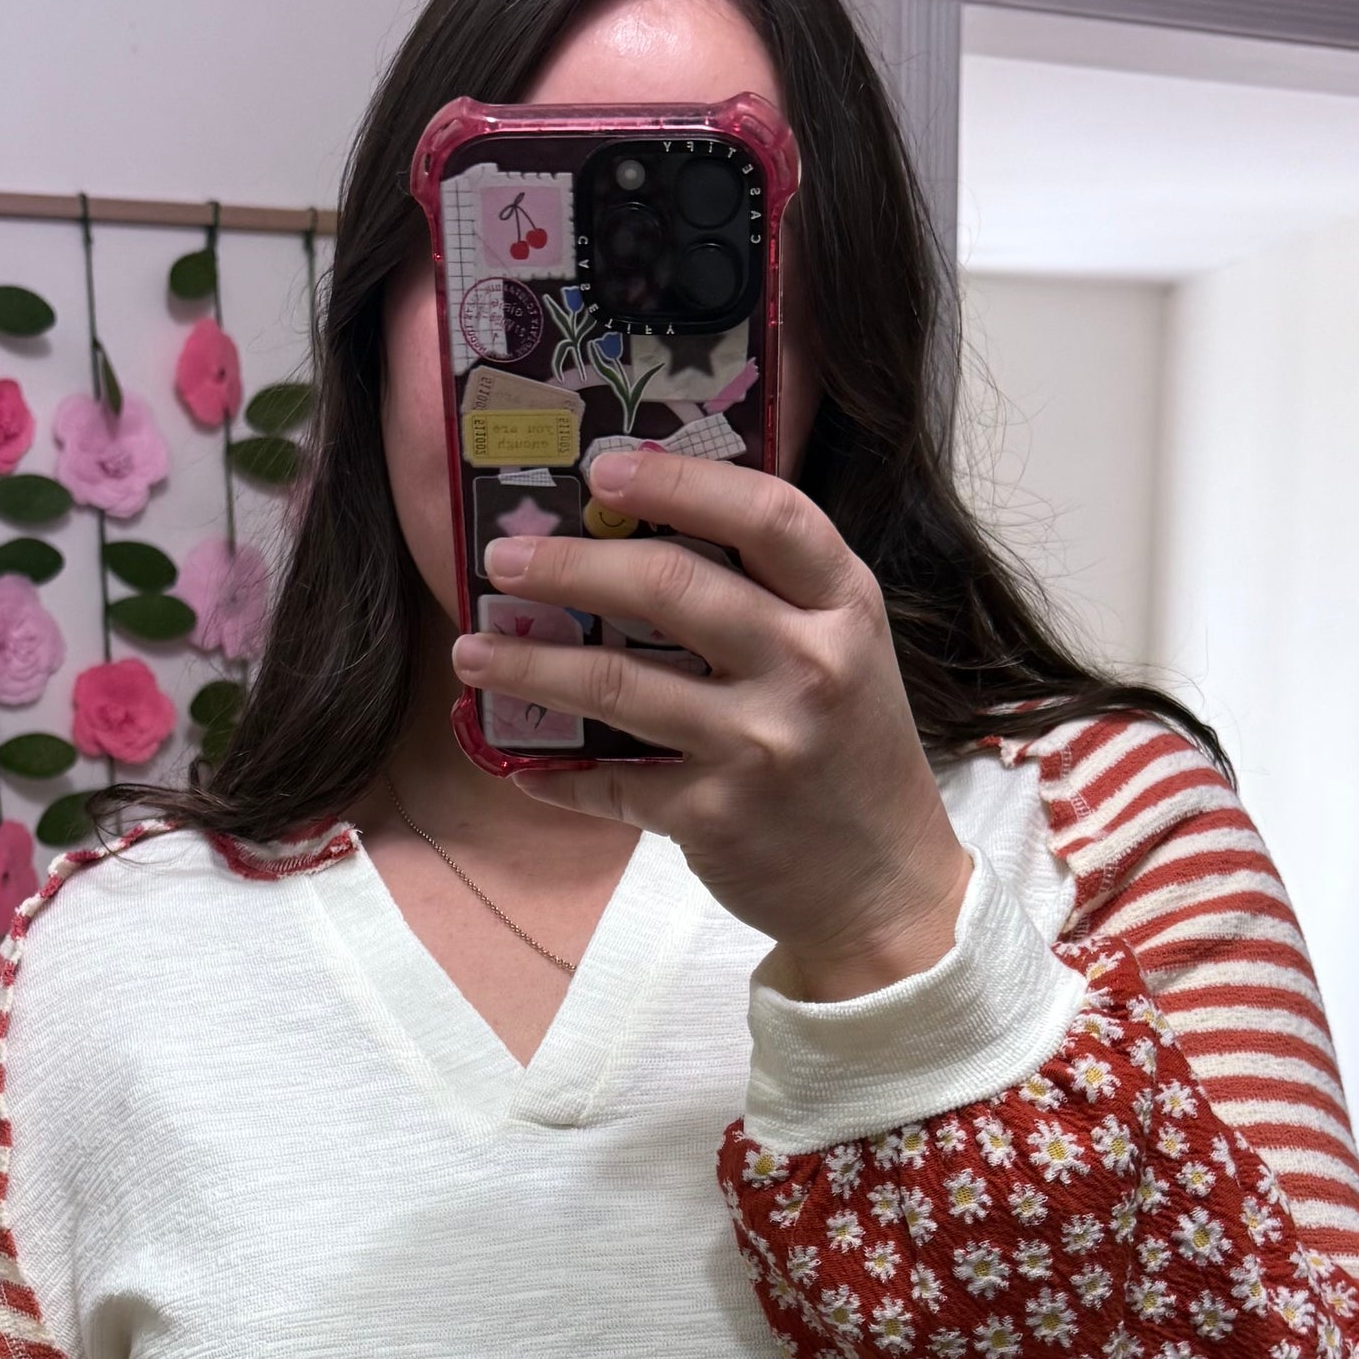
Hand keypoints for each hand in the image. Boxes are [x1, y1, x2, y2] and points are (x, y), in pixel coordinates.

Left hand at [457, 448, 970, 1000]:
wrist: (887, 887)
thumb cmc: (852, 754)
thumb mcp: (847, 654)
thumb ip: (775, 599)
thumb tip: (641, 541)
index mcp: (844, 608)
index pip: (766, 514)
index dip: (678, 482)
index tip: (602, 470)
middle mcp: (807, 666)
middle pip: (669, 586)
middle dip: (568, 564)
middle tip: (503, 558)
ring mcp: (759, 744)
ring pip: (616, 682)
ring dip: (528, 663)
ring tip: (471, 650)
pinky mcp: (714, 816)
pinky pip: (610, 783)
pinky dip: (556, 774)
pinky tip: (517, 761)